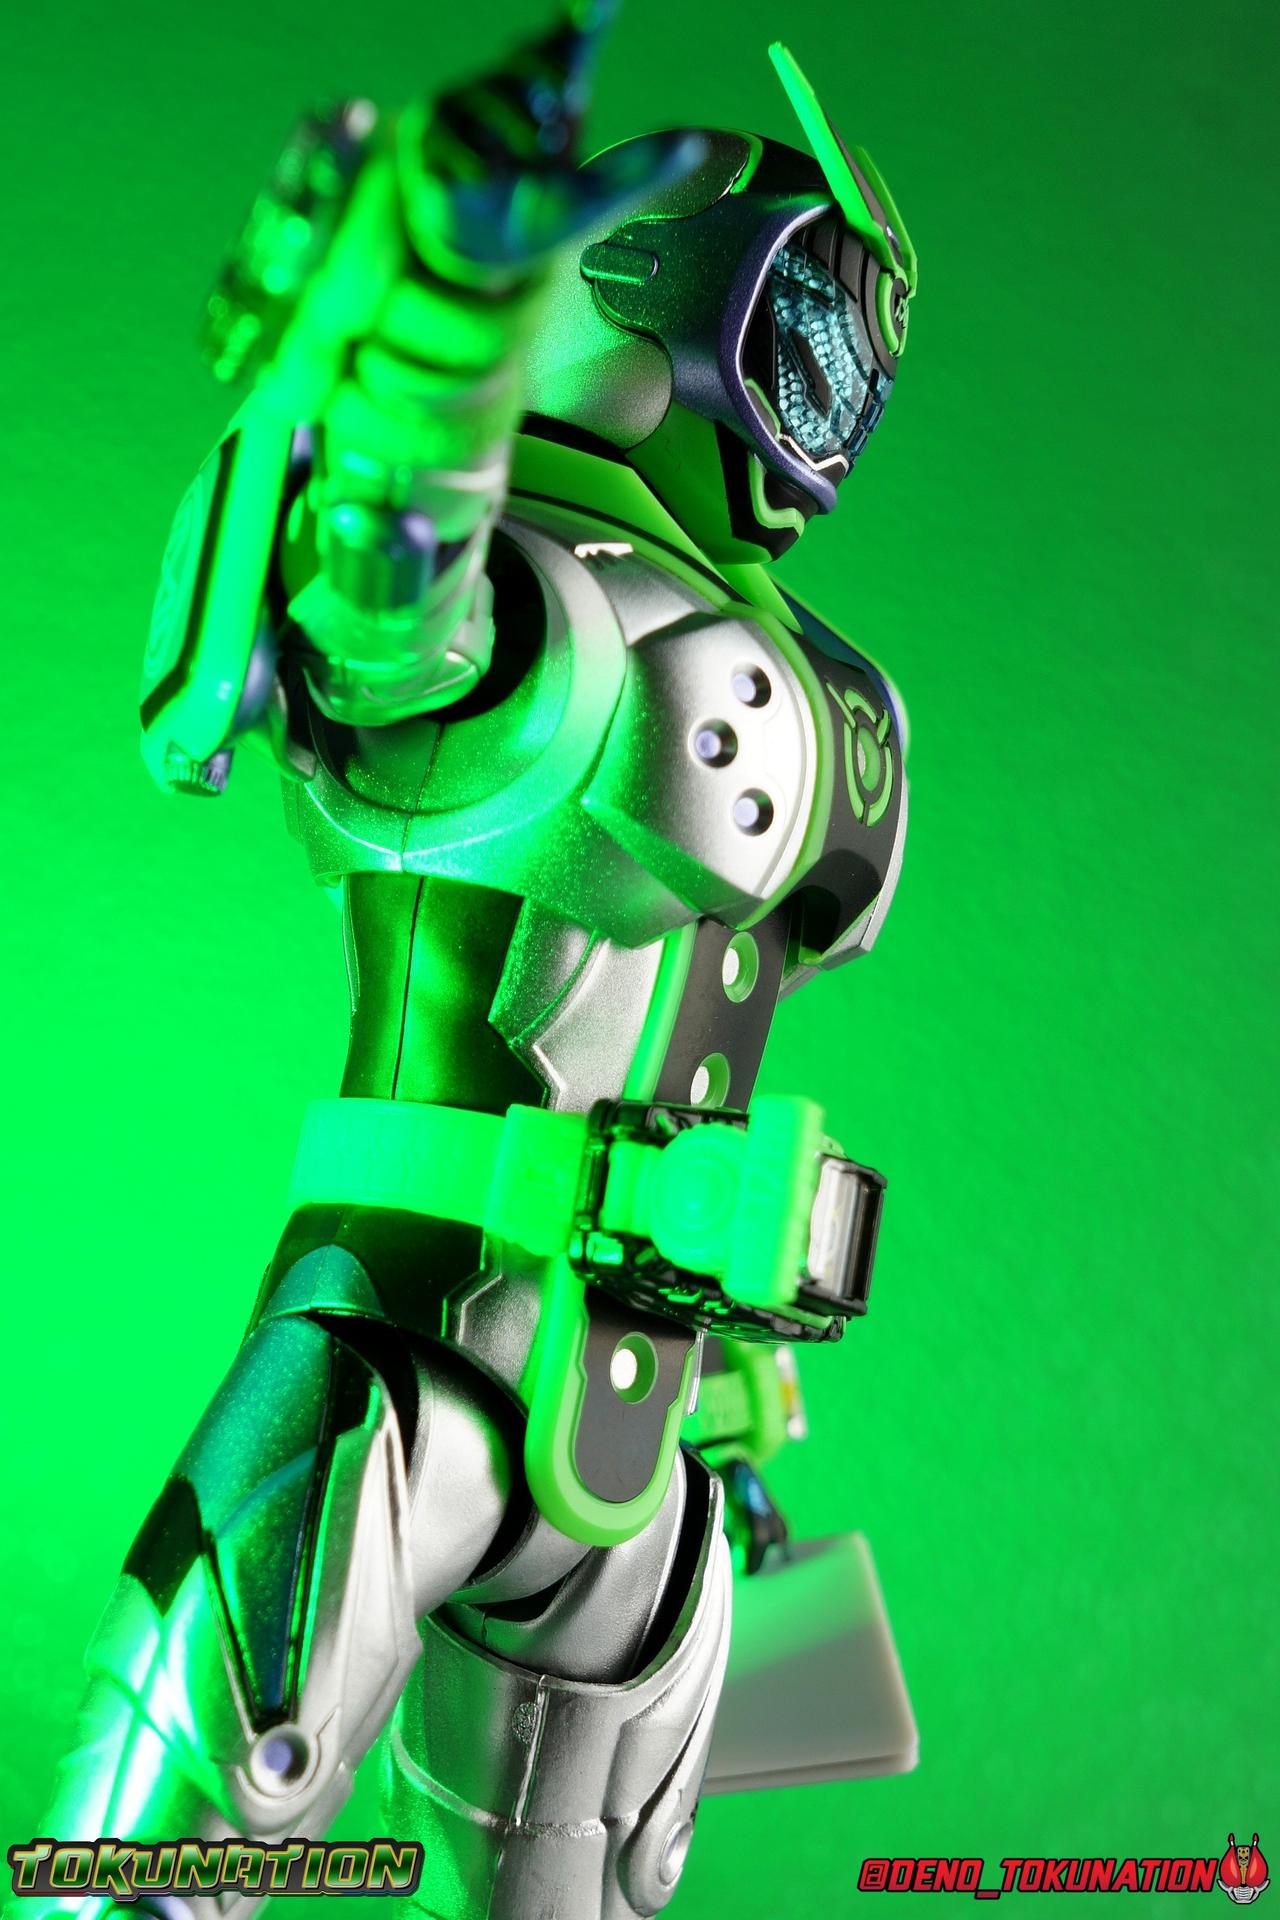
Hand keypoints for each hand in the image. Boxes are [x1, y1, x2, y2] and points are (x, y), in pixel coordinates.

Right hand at [398, 2, 701, 283]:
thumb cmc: (544, 216)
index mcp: (550, 89)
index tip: (600, 1)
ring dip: (512, 143)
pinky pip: (454, 136)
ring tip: (517, 172)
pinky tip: (485, 180)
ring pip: (491, 102)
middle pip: (530, 70)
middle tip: (552, 139)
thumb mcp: (597, 196)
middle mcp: (506, 85)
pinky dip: (476, 165)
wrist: (486, 255)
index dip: (583, 18)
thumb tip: (696, 144)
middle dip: (545, 108)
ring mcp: (463, 102)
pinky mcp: (429, 131)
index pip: (567, 39)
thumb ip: (643, 167)